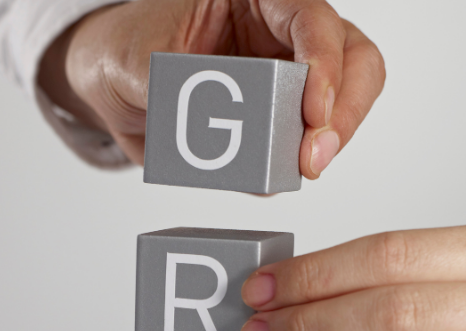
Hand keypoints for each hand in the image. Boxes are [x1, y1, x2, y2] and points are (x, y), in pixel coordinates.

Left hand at [39, 0, 384, 177]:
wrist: (112, 85)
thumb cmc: (128, 52)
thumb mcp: (145, 63)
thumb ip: (189, 91)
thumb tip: (223, 131)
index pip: (312, 18)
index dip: (324, 64)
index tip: (313, 113)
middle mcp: (284, 34)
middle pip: (353, 61)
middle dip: (343, 112)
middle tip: (313, 159)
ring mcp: (289, 81)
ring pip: (343, 106)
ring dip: (326, 144)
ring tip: (296, 171)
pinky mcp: (277, 126)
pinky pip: (301, 149)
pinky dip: (292, 168)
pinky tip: (269, 176)